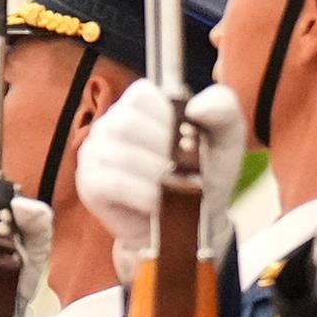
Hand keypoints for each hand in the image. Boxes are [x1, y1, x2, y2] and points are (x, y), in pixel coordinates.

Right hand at [73, 80, 245, 272]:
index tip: (184, 139)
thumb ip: (222, 106)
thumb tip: (196, 107)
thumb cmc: (205, 171)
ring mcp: (95, 154)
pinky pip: (109, 182)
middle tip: (180, 168)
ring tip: (172, 187)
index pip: (141, 95)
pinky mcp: (90, 184)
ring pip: (119, 154)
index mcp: (139, 105)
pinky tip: (156, 202)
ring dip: (154, 173)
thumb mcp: (226, 135)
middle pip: (126, 123)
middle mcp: (111, 124)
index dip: (166, 117)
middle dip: (161, 148)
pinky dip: (138, 193)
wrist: (194, 220)